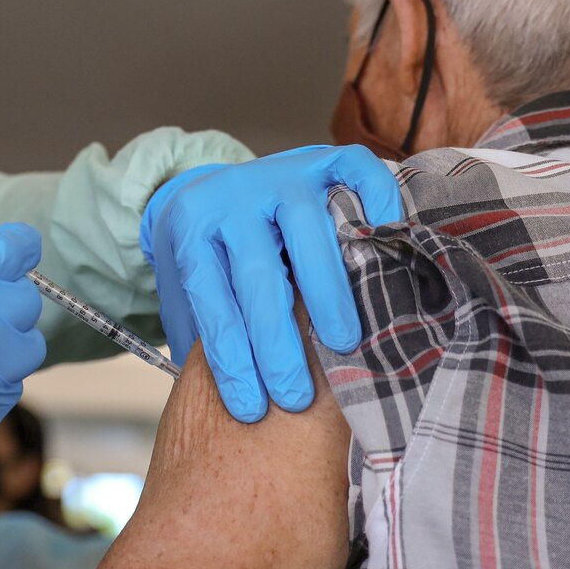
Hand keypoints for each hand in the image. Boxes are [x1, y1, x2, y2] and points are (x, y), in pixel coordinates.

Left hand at [140, 146, 400, 421]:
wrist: (210, 186)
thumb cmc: (206, 258)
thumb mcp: (183, 291)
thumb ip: (200, 333)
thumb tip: (213, 406)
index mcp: (192, 230)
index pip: (210, 299)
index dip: (230, 358)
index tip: (251, 409)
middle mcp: (234, 196)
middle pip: (258, 273)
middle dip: (276, 341)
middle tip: (295, 397)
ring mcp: (281, 173)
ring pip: (306, 230)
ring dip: (326, 291)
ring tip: (343, 345)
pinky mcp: (321, 159)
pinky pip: (355, 172)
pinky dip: (376, 204)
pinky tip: (386, 246)